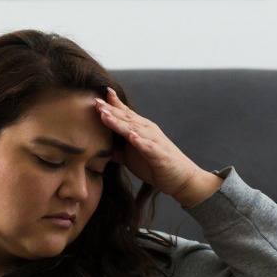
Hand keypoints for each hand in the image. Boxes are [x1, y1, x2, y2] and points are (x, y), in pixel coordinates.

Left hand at [93, 88, 221, 204]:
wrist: (181, 179)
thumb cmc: (155, 166)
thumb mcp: (131, 157)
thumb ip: (117, 151)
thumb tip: (98, 149)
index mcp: (140, 129)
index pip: (124, 114)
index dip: (110, 105)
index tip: (94, 97)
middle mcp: (147, 131)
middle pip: (126, 118)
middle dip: (110, 110)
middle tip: (95, 102)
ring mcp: (154, 141)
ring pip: (135, 129)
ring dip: (120, 122)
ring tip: (105, 115)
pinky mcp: (160, 155)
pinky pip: (149, 146)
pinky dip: (140, 141)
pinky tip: (131, 137)